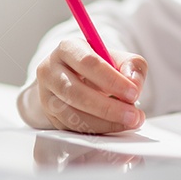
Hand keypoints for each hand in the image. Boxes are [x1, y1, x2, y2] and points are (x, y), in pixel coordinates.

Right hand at [17, 39, 147, 133]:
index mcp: (67, 48)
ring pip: (72, 116)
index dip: (111, 80)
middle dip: (108, 107)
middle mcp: (51, 71)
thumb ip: (132, 66)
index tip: (133, 93)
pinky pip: (73, 129)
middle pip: (76, 93)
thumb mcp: (119, 58)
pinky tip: (115, 126)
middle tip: (134, 115)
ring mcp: (47, 96)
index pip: (87, 63)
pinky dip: (97, 130)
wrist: (76, 78)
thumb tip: (133, 84)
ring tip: (129, 122)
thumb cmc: (99, 66)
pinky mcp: (51, 117)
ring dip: (104, 123)